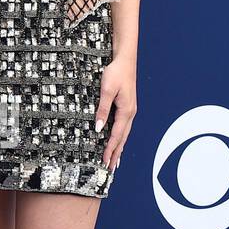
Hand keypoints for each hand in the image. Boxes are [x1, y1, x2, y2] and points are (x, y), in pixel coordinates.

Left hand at [94, 55, 136, 170]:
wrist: (125, 59)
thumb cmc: (115, 72)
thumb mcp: (106, 90)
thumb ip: (102, 109)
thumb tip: (98, 128)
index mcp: (126, 111)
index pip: (116, 136)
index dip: (110, 150)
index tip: (104, 163)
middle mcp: (130, 113)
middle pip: (122, 139)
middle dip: (116, 154)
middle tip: (109, 169)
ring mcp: (129, 110)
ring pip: (124, 134)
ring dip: (118, 148)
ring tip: (114, 161)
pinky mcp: (126, 106)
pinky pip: (123, 127)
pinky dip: (120, 138)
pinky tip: (117, 142)